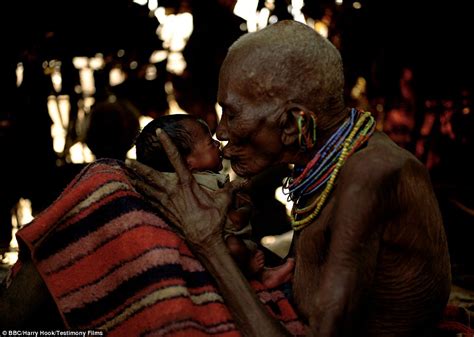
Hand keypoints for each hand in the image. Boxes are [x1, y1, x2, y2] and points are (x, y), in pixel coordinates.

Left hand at [128, 128, 247, 250]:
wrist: (205, 242)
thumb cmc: (214, 220)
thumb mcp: (224, 201)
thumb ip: (232, 188)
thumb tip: (246, 179)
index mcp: (187, 184)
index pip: (176, 159)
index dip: (168, 144)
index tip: (159, 132)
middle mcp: (173, 192)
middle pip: (151, 175)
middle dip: (138, 167)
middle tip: (126, 160)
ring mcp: (166, 203)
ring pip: (146, 188)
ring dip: (135, 179)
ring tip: (125, 171)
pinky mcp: (163, 213)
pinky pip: (147, 200)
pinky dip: (139, 193)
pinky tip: (133, 189)